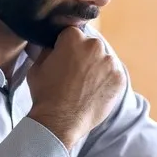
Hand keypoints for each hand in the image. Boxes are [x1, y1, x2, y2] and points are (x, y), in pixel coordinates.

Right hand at [27, 27, 125, 148]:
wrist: (59, 121)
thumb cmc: (45, 94)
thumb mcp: (37, 66)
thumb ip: (48, 50)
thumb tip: (54, 46)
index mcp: (73, 37)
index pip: (72, 34)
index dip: (67, 47)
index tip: (64, 59)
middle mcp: (94, 45)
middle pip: (90, 45)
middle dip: (84, 56)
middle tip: (75, 74)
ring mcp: (109, 62)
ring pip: (104, 59)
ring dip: (97, 68)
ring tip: (85, 85)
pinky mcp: (119, 78)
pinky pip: (113, 74)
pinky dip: (107, 81)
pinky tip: (94, 92)